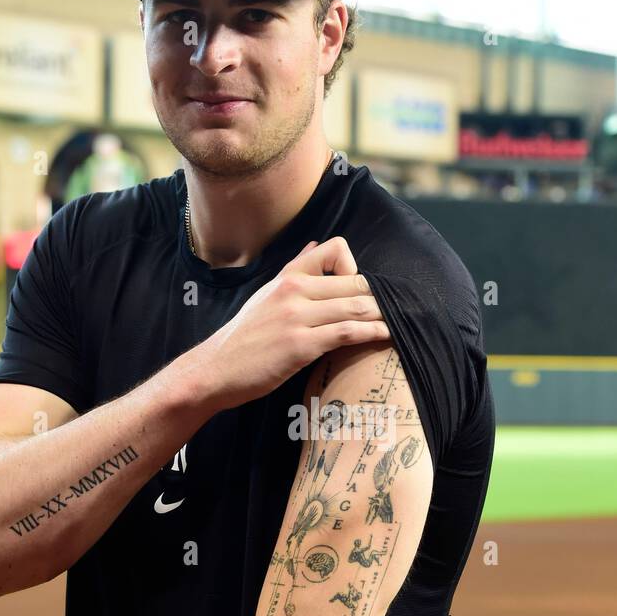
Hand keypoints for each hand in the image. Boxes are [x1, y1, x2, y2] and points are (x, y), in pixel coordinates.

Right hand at [199, 236, 390, 411]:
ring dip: (383, 315)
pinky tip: (386, 336)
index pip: (335, 250)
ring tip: (401, 322)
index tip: (358, 290)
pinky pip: (347, 332)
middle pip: (354, 281)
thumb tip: (314, 246)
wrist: (214, 369)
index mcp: (287, 277)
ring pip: (355, 306)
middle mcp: (293, 290)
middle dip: (380, 296)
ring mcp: (297, 317)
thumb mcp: (265, 295)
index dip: (356, 267)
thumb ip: (294, 269)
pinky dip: (372, 333)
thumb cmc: (243, 338)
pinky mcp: (300, 345)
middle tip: (397, 309)